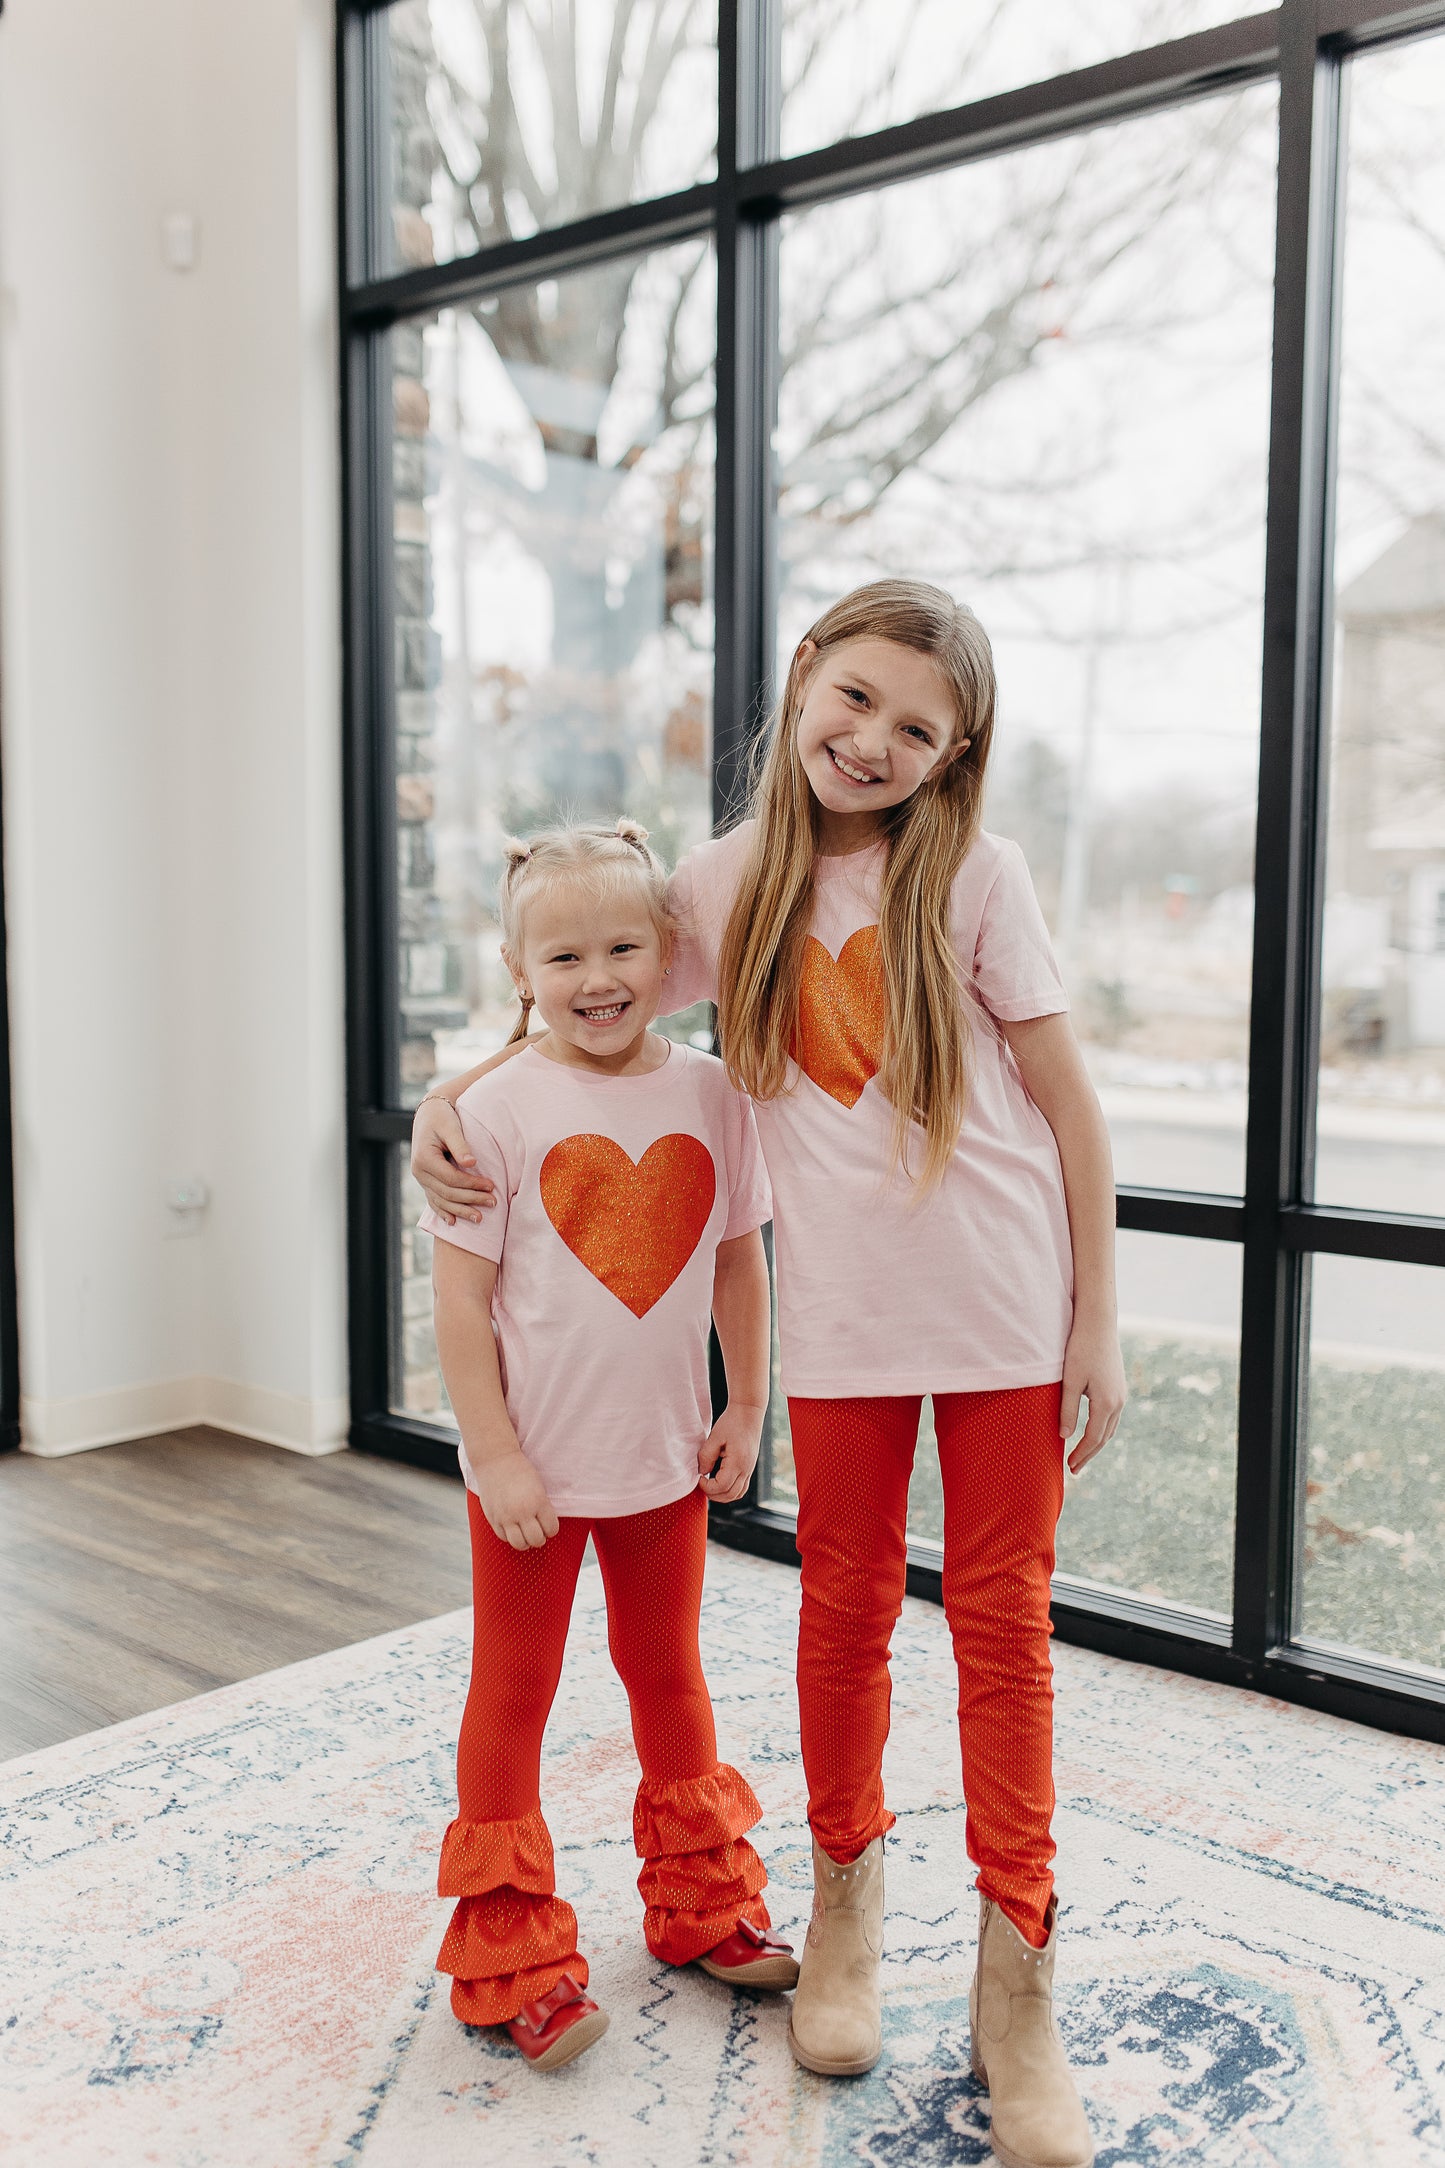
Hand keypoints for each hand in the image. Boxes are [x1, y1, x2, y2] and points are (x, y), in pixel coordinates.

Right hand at [412, 1097, 496, 1223]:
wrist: (429, 1114)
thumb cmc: (442, 1118)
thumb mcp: (451, 1127)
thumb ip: (460, 1145)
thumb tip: (471, 1163)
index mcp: (424, 1158)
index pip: (451, 1178)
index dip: (472, 1184)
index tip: (491, 1186)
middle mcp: (419, 1172)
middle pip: (447, 1193)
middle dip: (471, 1199)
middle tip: (493, 1202)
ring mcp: (421, 1179)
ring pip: (441, 1201)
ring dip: (460, 1211)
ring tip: (479, 1218)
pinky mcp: (425, 1181)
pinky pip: (433, 1200)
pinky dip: (443, 1212)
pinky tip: (452, 1222)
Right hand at [471, 1448, 559, 1548]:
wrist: (496, 1460)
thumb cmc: (520, 1470)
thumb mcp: (538, 1486)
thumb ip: (542, 1506)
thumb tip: (546, 1525)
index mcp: (538, 1501)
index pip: (551, 1529)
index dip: (552, 1529)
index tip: (549, 1525)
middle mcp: (522, 1511)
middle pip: (536, 1540)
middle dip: (540, 1538)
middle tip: (538, 1531)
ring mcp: (506, 1517)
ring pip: (519, 1544)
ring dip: (525, 1542)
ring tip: (526, 1534)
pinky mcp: (493, 1518)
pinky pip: (504, 1538)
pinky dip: (510, 1536)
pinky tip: (513, 1527)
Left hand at [697, 1403, 764, 1502]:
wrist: (749, 1411)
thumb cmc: (732, 1422)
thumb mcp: (715, 1437)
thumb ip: (706, 1456)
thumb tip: (702, 1472)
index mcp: (738, 1462)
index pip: (722, 1486)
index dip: (707, 1487)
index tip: (698, 1477)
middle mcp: (746, 1469)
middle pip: (730, 1495)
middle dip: (713, 1494)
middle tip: (701, 1484)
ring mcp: (750, 1469)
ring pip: (738, 1494)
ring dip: (722, 1495)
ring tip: (709, 1485)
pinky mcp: (749, 1467)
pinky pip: (741, 1487)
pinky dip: (730, 1490)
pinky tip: (719, 1482)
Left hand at [1060, 1318, 1126, 1473]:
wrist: (1098, 1323)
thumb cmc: (1080, 1349)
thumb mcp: (1069, 1381)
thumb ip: (1067, 1410)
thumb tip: (1064, 1436)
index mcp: (1107, 1403)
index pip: (1093, 1438)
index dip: (1081, 1454)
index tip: (1069, 1467)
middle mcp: (1119, 1402)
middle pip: (1104, 1437)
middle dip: (1089, 1454)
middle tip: (1074, 1469)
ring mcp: (1121, 1394)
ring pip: (1110, 1427)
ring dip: (1096, 1443)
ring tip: (1081, 1454)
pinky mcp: (1119, 1386)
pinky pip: (1112, 1416)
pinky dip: (1102, 1429)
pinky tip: (1091, 1430)